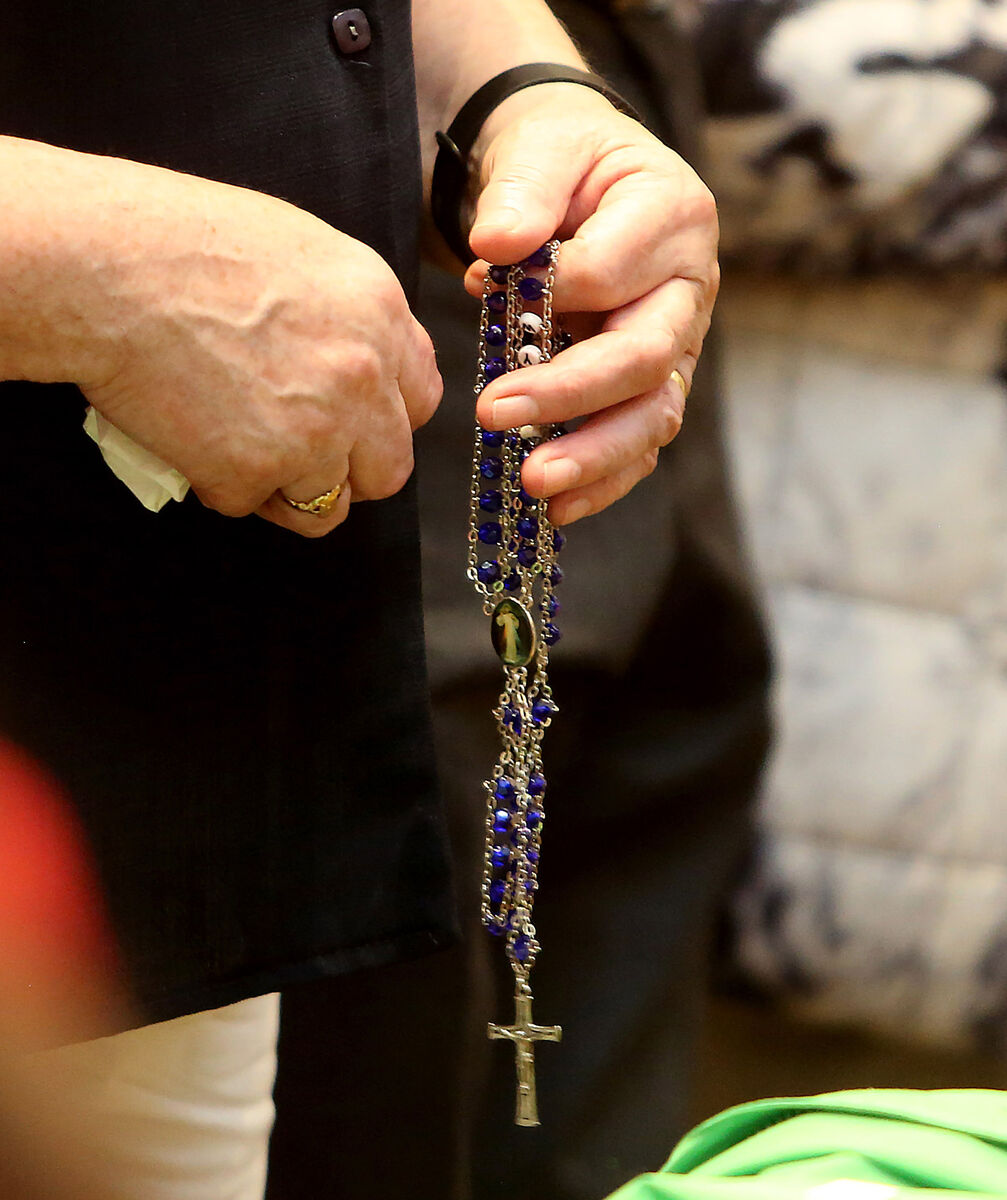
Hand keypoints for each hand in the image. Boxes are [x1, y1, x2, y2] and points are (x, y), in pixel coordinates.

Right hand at [10, 143, 441, 535]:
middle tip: (300, 455)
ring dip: (287, 490)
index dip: (384, 420)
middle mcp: (363, 377)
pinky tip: (193, 439)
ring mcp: (313, 432)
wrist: (106, 267)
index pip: (421, 401)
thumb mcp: (302, 253)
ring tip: (239, 449)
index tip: (353, 424)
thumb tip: (363, 365)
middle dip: (348, 472)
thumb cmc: (183, 242)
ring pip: (325, 505)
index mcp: (379, 313)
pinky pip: (252, 504)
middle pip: (389, 469)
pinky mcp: (255, 472)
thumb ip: (349, 317)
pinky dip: (222, 484)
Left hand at [464, 85, 717, 523]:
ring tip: (535, 485)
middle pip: (645, 357)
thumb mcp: (542, 145)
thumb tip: (498, 248)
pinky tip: (557, 510)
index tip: (485, 281)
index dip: (551, 289)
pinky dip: (602, 481)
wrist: (580, 178)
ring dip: (593, 456)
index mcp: (674, 216)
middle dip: (569, 394)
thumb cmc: (562, 160)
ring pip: (652, 416)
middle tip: (492, 413)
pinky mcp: (653, 386)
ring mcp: (678, 345)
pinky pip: (638, 444)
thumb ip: (525, 190)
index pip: (614, 272)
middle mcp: (690, 289)